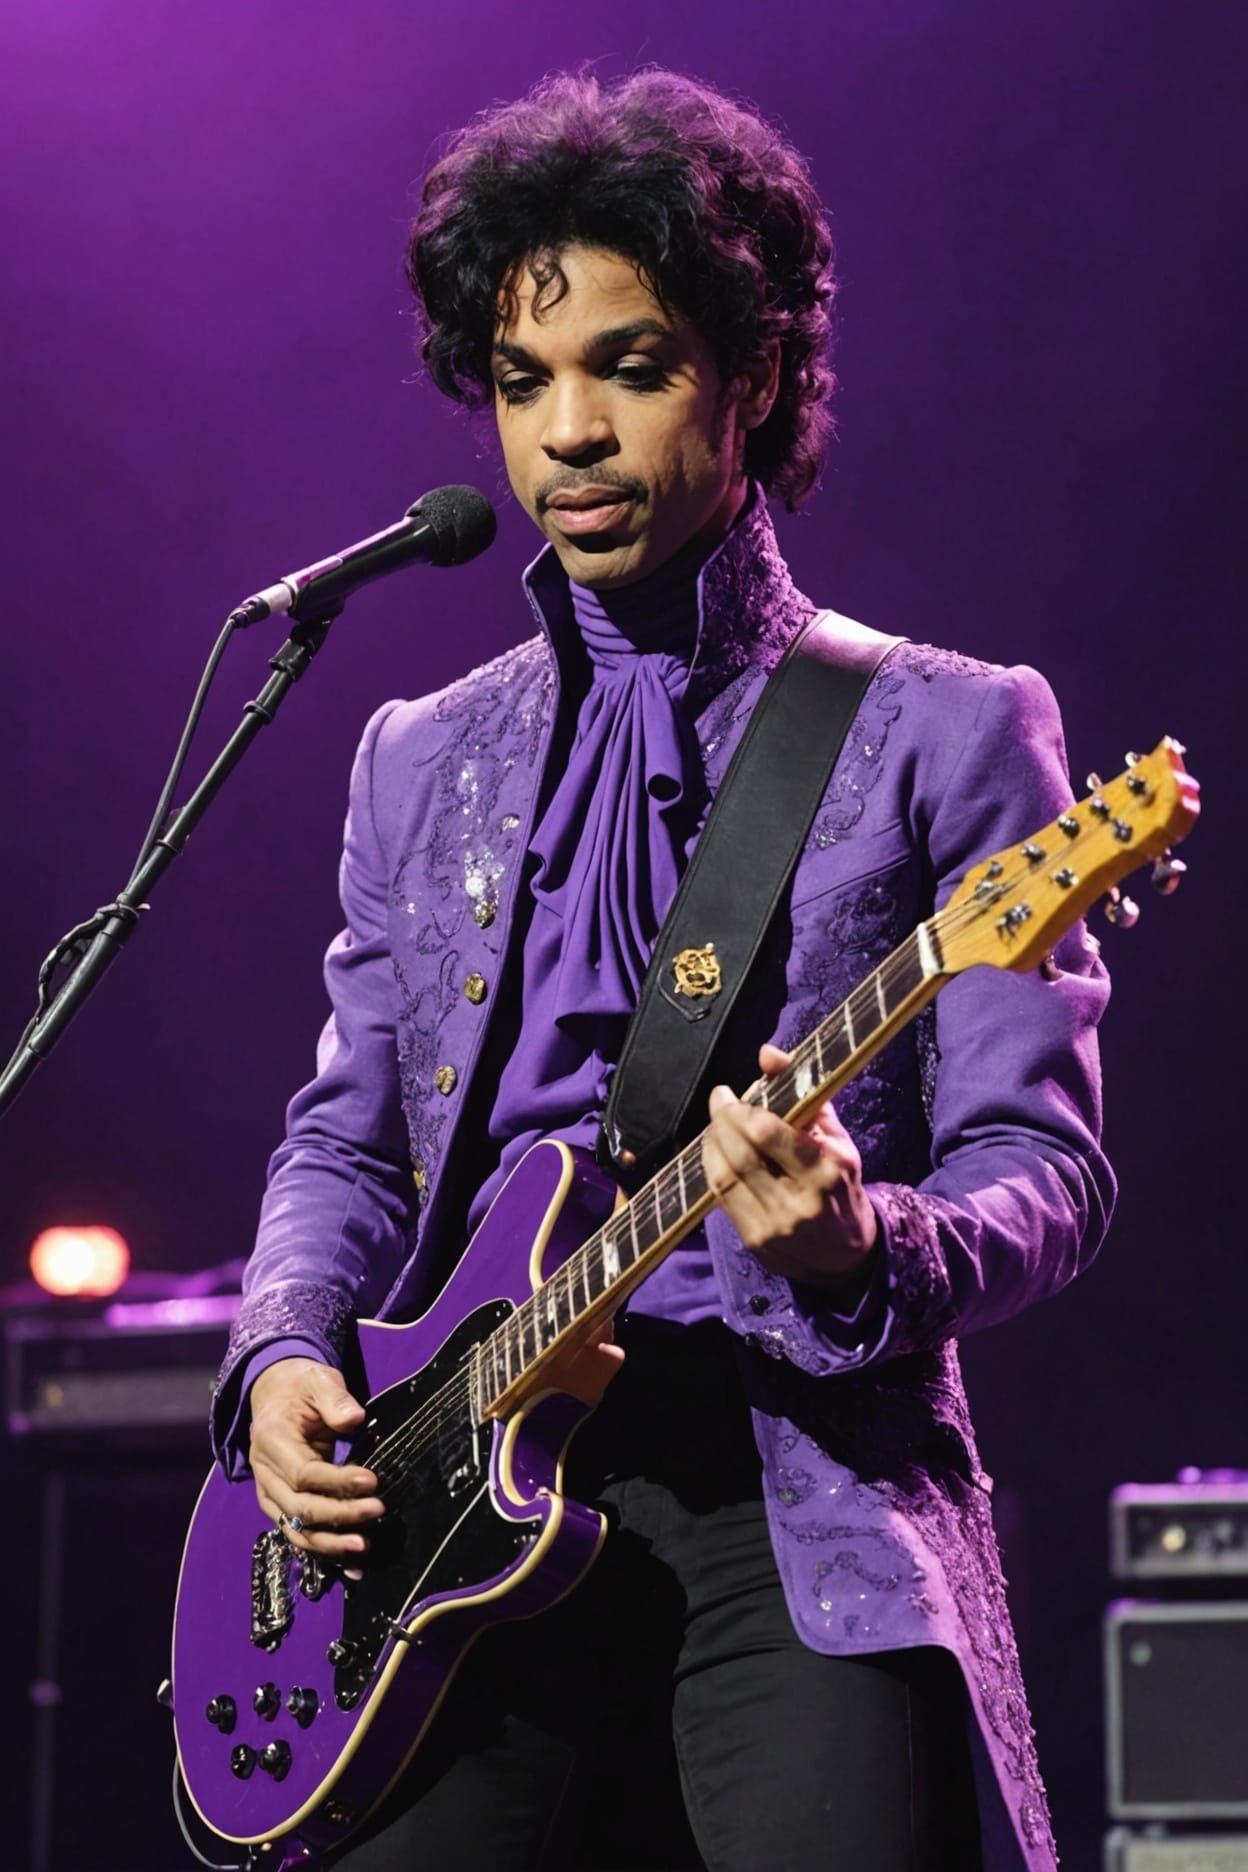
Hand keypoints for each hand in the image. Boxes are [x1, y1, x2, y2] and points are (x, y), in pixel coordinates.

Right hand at [248, 1357, 384, 1560]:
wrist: (276, 1395)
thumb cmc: (302, 1387)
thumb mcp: (318, 1380)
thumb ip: (335, 1399)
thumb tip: (355, 1419)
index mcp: (271, 1439)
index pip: (303, 1473)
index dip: (338, 1482)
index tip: (372, 1482)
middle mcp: (264, 1472)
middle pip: (300, 1506)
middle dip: (339, 1514)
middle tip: (376, 1512)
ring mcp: (270, 1493)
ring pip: (297, 1529)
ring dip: (330, 1543)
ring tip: (363, 1547)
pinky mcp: (280, 1506)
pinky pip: (300, 1534)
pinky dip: (324, 1553)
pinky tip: (351, 1568)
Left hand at [701, 1043, 877, 1291]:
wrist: (846, 1256)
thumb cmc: (840, 1185)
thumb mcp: (836, 1138)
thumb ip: (804, 1093)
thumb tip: (766, 1053)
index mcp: (828, 1169)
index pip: (770, 1133)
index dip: (740, 1110)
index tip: (729, 1093)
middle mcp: (801, 1201)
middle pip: (742, 1154)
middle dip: (721, 1122)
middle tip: (719, 1102)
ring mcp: (775, 1224)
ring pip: (725, 1176)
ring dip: (712, 1143)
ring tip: (716, 1125)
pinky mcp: (755, 1241)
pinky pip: (721, 1197)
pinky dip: (712, 1168)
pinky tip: (716, 1153)